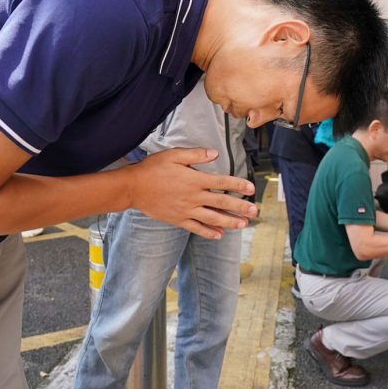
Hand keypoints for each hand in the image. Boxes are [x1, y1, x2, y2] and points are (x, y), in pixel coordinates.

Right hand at [127, 148, 257, 238]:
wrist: (132, 187)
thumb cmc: (152, 168)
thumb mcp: (174, 155)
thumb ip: (196, 155)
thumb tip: (215, 153)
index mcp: (194, 179)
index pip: (222, 182)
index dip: (238, 184)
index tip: (251, 188)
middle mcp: (193, 197)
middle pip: (221, 202)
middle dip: (240, 206)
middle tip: (255, 210)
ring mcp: (186, 210)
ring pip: (212, 218)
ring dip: (229, 222)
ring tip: (243, 225)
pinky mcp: (178, 219)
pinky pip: (196, 228)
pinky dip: (208, 232)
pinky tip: (219, 235)